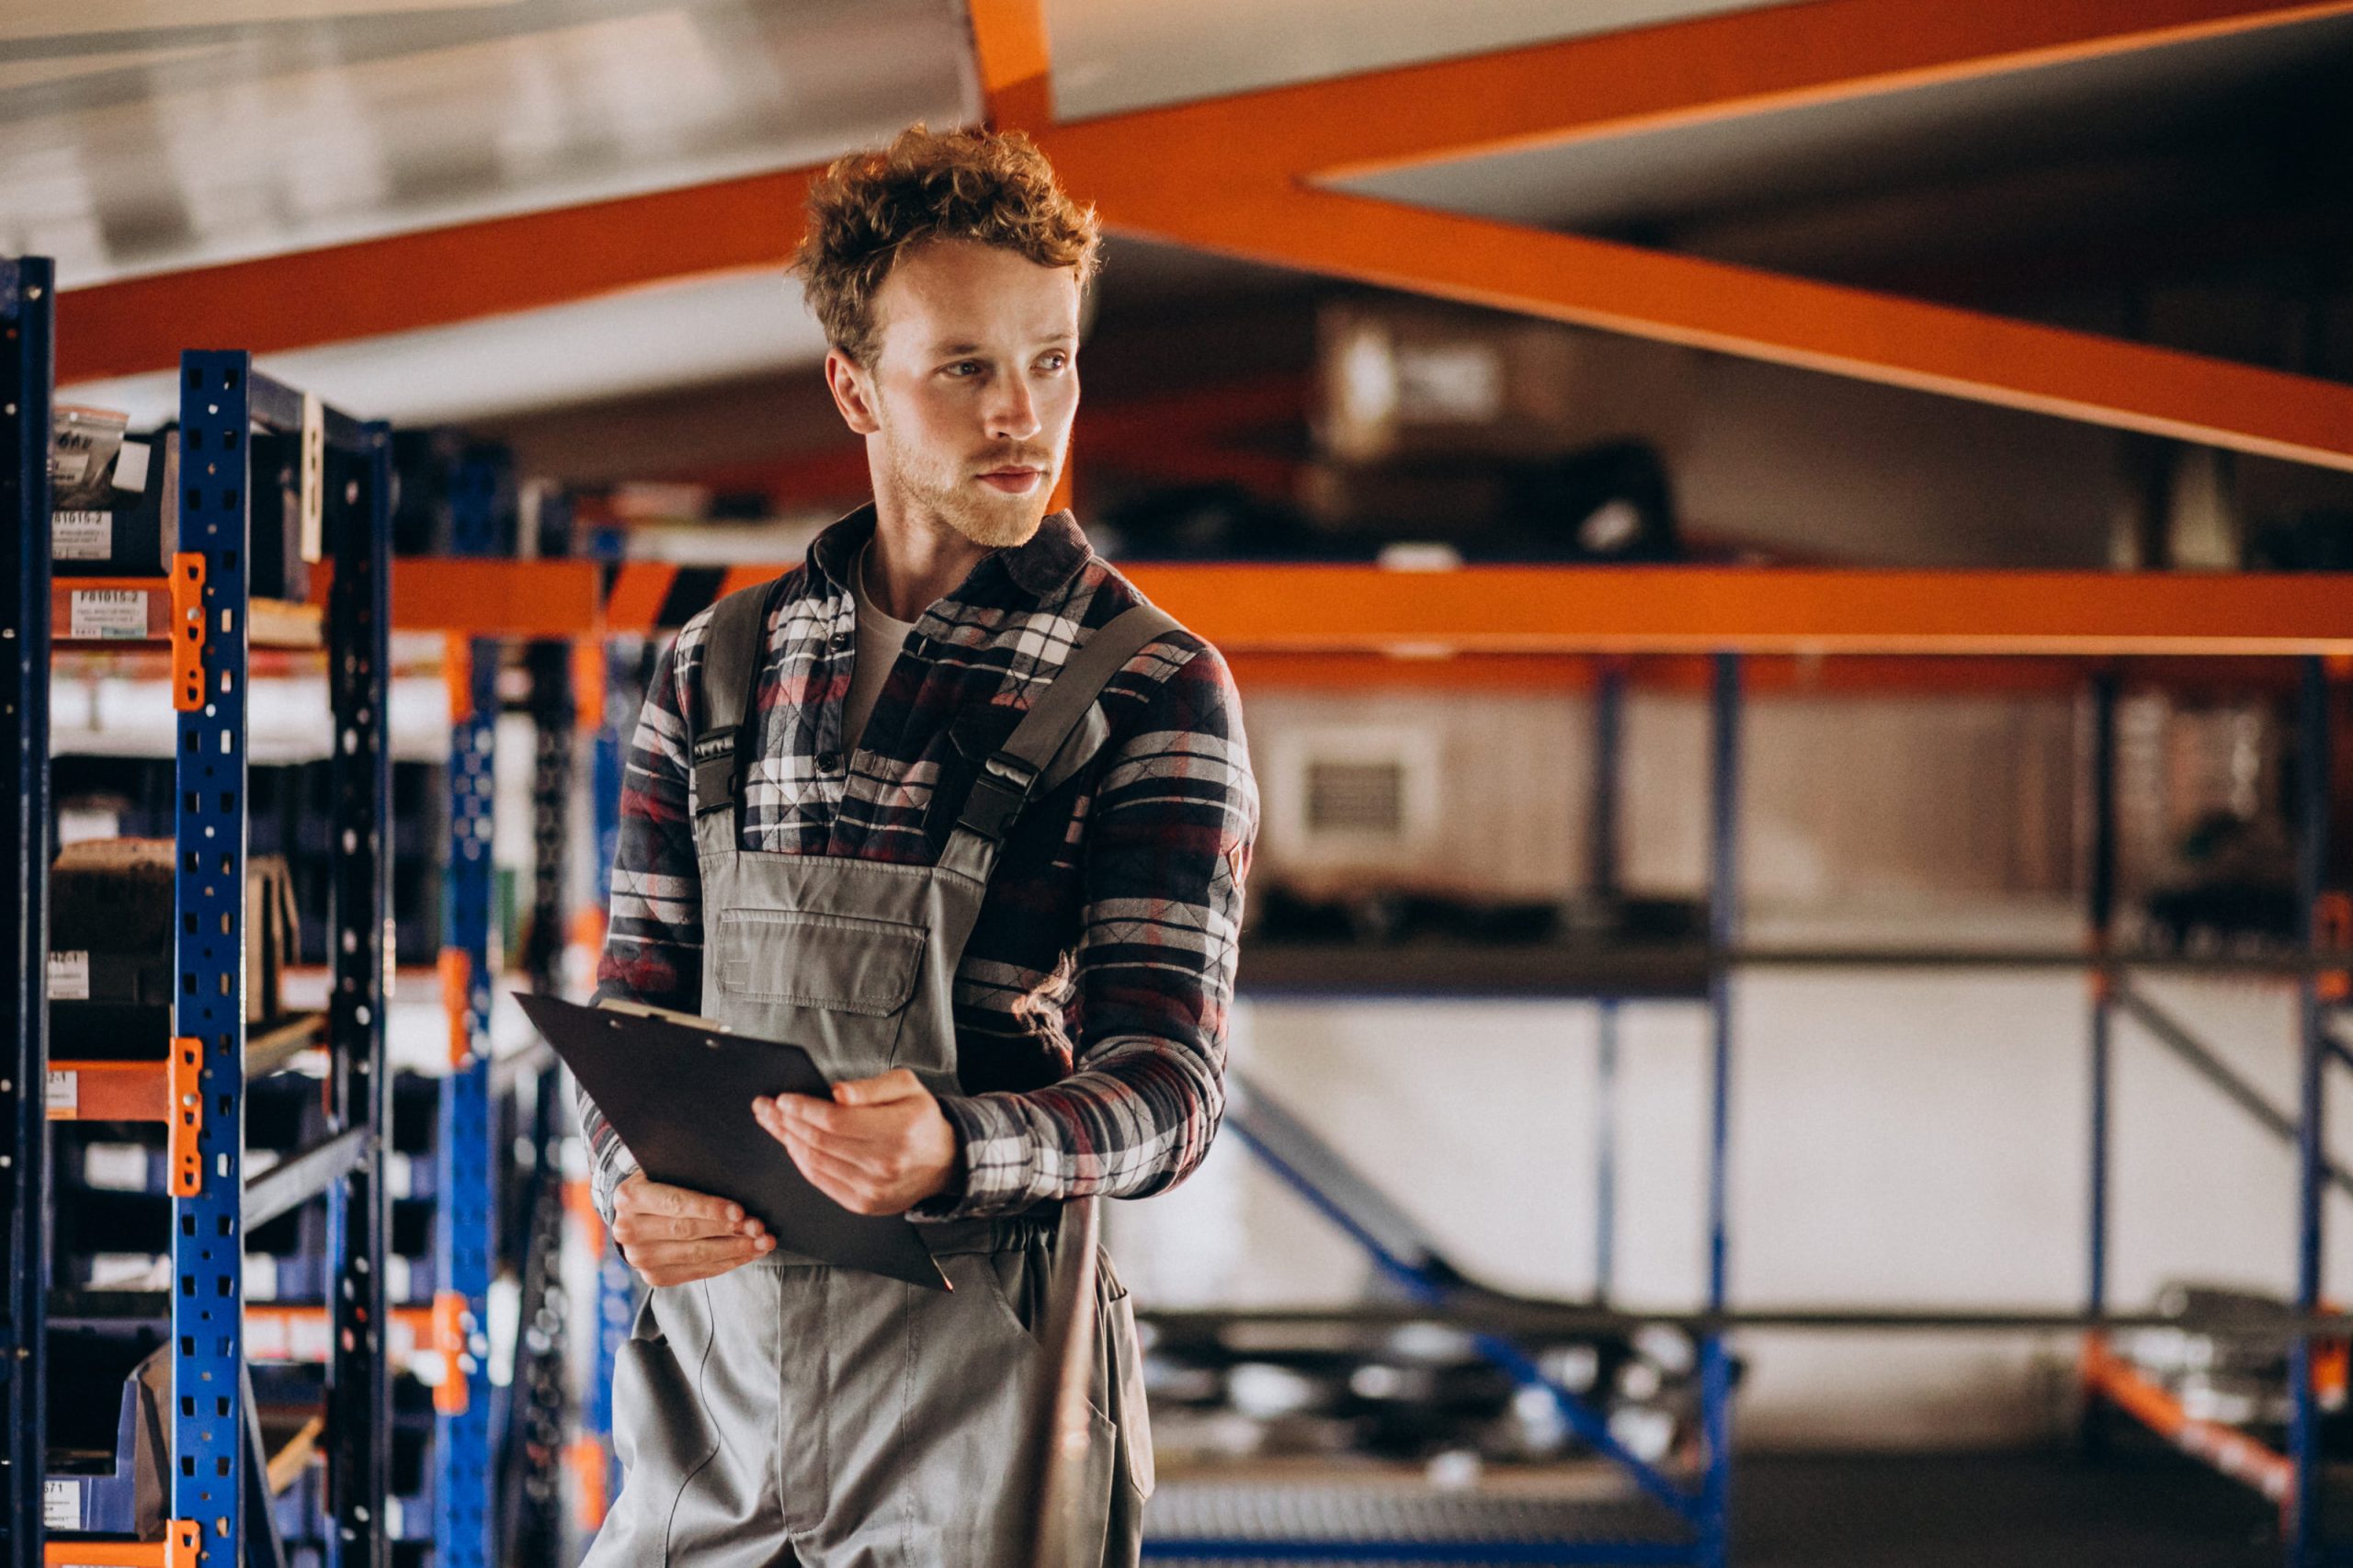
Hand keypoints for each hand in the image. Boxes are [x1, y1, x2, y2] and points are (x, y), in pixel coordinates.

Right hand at [610, 1171, 773, 1285]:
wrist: (639, 1211)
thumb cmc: (666, 1180)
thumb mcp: (670, 1166)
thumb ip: (693, 1169)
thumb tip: (739, 1178)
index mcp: (630, 1197)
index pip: (675, 1204)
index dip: (709, 1208)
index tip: (740, 1211)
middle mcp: (628, 1230)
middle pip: (687, 1232)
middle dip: (729, 1230)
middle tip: (761, 1227)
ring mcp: (639, 1258)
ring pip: (696, 1255)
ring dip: (735, 1249)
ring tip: (764, 1243)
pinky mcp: (654, 1277)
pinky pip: (698, 1272)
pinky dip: (728, 1262)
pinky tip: (750, 1254)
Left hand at [753, 1068, 958, 1216]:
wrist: (943, 1161)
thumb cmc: (920, 1118)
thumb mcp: (905, 1086)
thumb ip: (870, 1087)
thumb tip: (836, 1093)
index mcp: (898, 1129)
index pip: (835, 1120)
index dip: (803, 1109)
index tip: (782, 1098)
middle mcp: (885, 1163)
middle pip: (819, 1142)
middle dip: (785, 1122)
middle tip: (765, 1107)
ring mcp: (873, 1189)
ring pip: (815, 1162)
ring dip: (788, 1141)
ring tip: (773, 1123)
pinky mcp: (863, 1204)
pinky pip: (820, 1181)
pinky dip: (801, 1162)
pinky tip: (792, 1145)